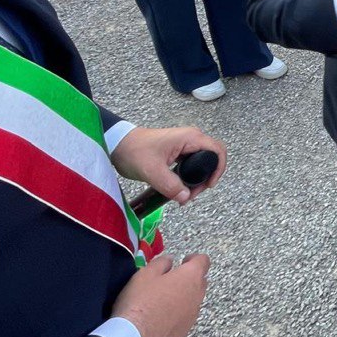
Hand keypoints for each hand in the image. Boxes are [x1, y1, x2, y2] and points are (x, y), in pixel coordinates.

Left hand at [111, 126, 226, 205]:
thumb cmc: (135, 152)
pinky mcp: (178, 152)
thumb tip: (186, 198)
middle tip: (191, 195)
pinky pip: (191, 165)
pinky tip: (180, 189)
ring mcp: (185, 145)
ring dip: (197, 180)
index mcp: (190, 138)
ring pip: (202, 164)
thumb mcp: (152, 171)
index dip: (218, 169)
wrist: (117, 144)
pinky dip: (189, 178)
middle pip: (211, 159)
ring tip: (185, 195)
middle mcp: (191, 139)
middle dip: (206, 178)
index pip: (218, 151)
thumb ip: (171, 185)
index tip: (208, 185)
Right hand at [111, 253, 210, 336]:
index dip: (194, 258)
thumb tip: (170, 260)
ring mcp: (192, 316)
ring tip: (164, 299)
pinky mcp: (184, 332)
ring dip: (184, 297)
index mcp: (191, 277)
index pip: (203, 261)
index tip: (184, 260)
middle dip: (189, 278)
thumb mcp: (145, 274)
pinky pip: (185, 317)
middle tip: (172, 279)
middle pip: (200, 281)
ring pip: (194, 300)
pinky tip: (161, 317)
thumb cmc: (140, 301)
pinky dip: (178, 314)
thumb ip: (161, 263)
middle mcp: (197, 295)